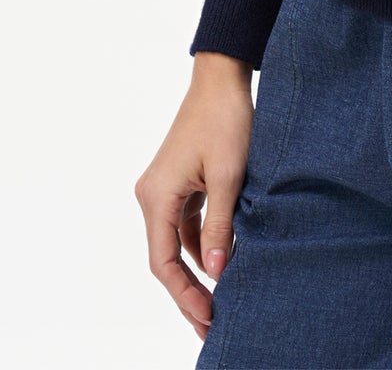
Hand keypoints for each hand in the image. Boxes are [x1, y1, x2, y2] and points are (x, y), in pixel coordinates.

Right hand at [133, 55, 253, 346]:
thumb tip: (216, 273)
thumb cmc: (226, 120)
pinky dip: (202, 243)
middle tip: (211, 324)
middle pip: (166, 257)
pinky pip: (187, 223)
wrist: (223, 77)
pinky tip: (223, 261)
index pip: (163, 261)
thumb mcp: (229, 176)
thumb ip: (220, 227)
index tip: (208, 317)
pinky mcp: (181, 181)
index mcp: (156, 196)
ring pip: (177, 242)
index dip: (185, 294)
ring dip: (197, 269)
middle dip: (188, 292)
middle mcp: (153, 195)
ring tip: (219, 300)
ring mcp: (165, 188)